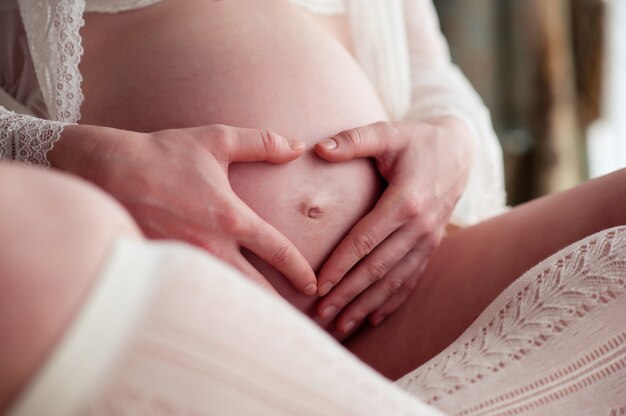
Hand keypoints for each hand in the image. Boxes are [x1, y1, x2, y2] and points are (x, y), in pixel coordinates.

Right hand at [49, 123, 316, 294]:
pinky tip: (214, 313)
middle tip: (294, 319)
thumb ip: (262, 143)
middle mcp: (210, 246)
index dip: (300, 271)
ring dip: (244, 309)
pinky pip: (191, 294)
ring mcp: (184, 261)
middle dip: (277, 307)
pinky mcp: (160, 268)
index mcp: (230, 218)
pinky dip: (207, 305)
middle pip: (255, 289)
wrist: (103, 170)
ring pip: (223, 296)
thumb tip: (298, 146)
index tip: (312, 285)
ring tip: (259, 322)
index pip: (277, 251)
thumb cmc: (162, 154)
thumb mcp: (216, 140)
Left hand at [314, 117, 472, 333]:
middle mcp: (420, 227)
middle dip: (348, 294)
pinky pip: (412, 279)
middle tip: (320, 315)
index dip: (340, 265)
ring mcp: (429, 240)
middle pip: (377, 268)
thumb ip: (354, 140)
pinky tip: (373, 317)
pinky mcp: (432, 246)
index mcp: (405, 201)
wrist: (459, 151)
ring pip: (394, 281)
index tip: (318, 285)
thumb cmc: (417, 141)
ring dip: (367, 304)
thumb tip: (317, 149)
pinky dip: (393, 301)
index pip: (365, 241)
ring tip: (341, 325)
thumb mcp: (387, 132)